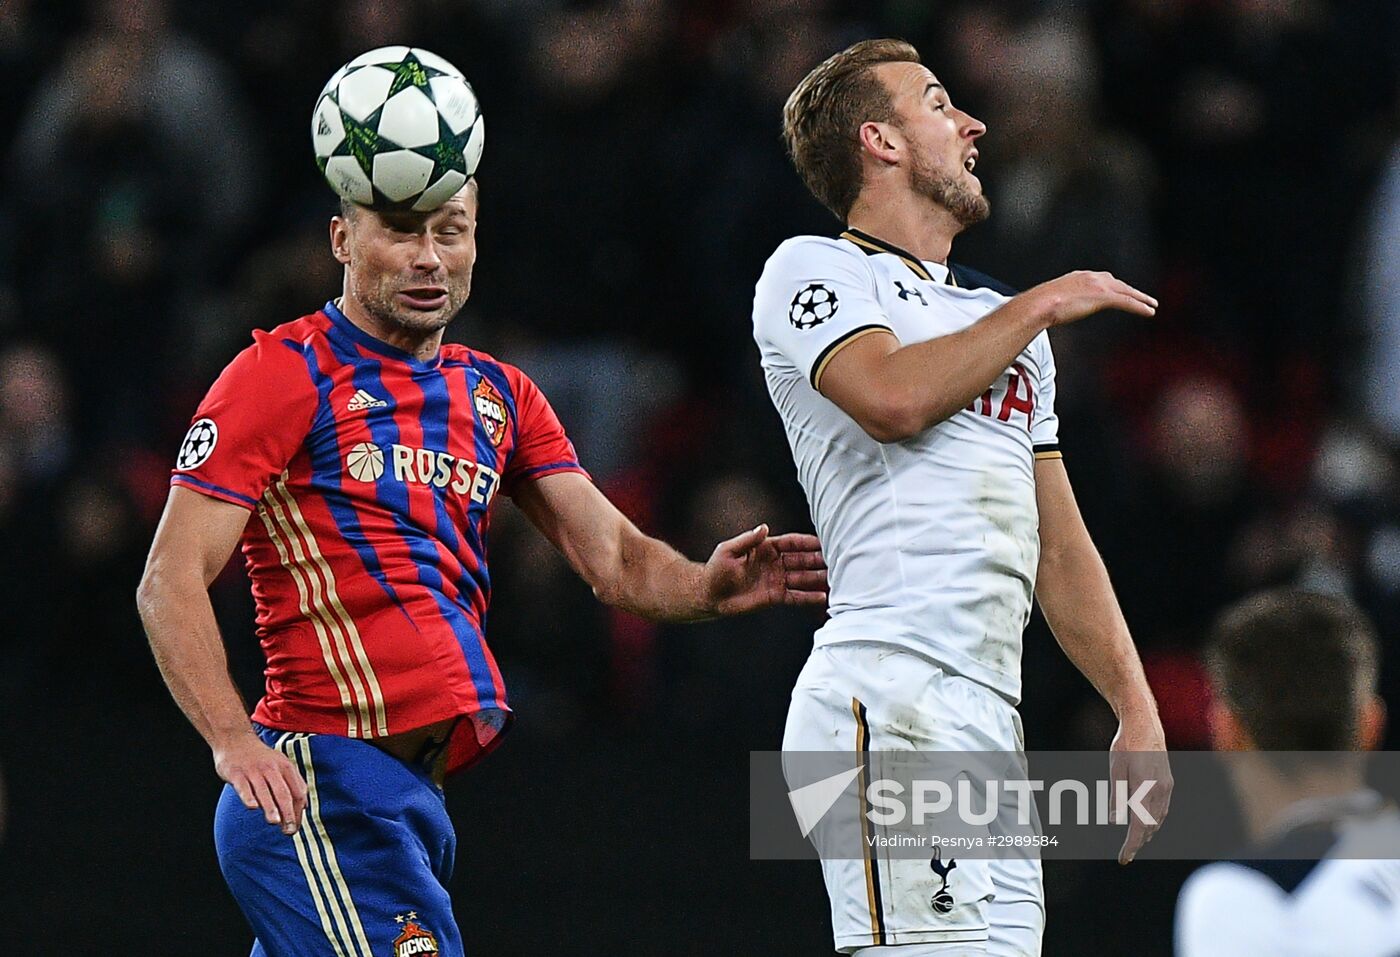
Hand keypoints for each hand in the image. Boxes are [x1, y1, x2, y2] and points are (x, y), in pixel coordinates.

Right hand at [213, 730, 307, 835]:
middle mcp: (271, 768)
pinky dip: (248, 797)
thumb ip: (292, 783)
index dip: (299, 811)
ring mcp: (253, 771)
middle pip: (284, 793)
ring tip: (275, 822)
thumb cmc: (260, 758)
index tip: (296, 826)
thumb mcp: (281, 765)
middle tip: (289, 830)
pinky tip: (252, 807)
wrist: (235, 740)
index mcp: (286, 767)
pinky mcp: (237, 773)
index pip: (298, 791)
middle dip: (288, 813)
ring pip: (265, 791)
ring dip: (271, 807)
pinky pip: (244, 787)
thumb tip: (305, 806)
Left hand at [703, 524, 826, 615]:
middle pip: (802, 560)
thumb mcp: (728, 550)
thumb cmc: (716, 569)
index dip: (807, 542)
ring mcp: (777, 580)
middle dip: (818, 559)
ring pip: (802, 578)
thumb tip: (764, 528)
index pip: (792, 543)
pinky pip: (795, 596)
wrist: (709, 595)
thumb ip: (748, 539)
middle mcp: (775, 563)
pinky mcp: (775, 597)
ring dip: (818, 578)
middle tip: (837, 559)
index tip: (824, 540)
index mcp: (766, 548)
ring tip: (836, 579)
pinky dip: (809, 597)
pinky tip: (823, 597)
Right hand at [1027, 271, 1156, 327]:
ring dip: (1141, 298)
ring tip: (1151, 305)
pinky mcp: (1103, 297)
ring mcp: (1098, 286)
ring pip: (1126, 291)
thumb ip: (1057, 303)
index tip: (1121, 290)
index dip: (1114, 286)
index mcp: (1079, 276)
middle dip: (1131, 290)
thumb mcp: (1050, 301)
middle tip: (1143, 297)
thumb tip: (1050, 313)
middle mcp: (1091, 277)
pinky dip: (1140, 306)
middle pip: (1118, 283)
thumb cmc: (1038, 306)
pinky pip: (1127, 302)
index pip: (1102, 279)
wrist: (1038, 304)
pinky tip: (1149, 311)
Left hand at [1109, 711, 1172, 863]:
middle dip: (1138, 842)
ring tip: (1135, 843)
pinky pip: (1162, 808)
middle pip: (1150, 825)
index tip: (1124, 858)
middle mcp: (1160, 789)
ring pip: (1158, 818)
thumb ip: (1116, 795)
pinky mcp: (1168, 782)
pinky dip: (1154, 820)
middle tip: (1126, 855)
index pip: (1139, 825)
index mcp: (1145, 787)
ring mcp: (1167, 786)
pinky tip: (1147, 824)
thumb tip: (1113, 819)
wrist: (1144, 723)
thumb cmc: (1125, 744)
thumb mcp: (1115, 769)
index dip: (1131, 844)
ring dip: (1147, 832)